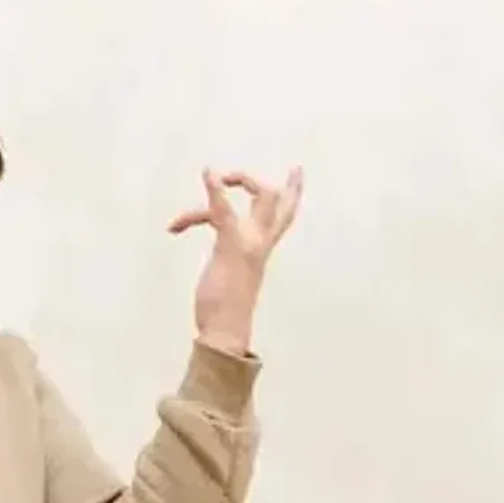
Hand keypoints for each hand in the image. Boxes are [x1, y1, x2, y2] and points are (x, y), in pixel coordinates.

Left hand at [168, 165, 303, 355]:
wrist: (226, 331)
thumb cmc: (223, 312)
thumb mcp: (228, 276)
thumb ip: (227, 260)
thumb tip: (220, 266)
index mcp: (261, 251)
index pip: (284, 217)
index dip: (293, 192)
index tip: (297, 171)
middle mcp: (261, 244)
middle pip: (277, 201)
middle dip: (251, 181)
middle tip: (226, 175)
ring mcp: (250, 242)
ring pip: (259, 198)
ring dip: (229, 181)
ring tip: (206, 178)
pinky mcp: (233, 245)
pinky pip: (225, 209)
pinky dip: (216, 188)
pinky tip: (208, 173)